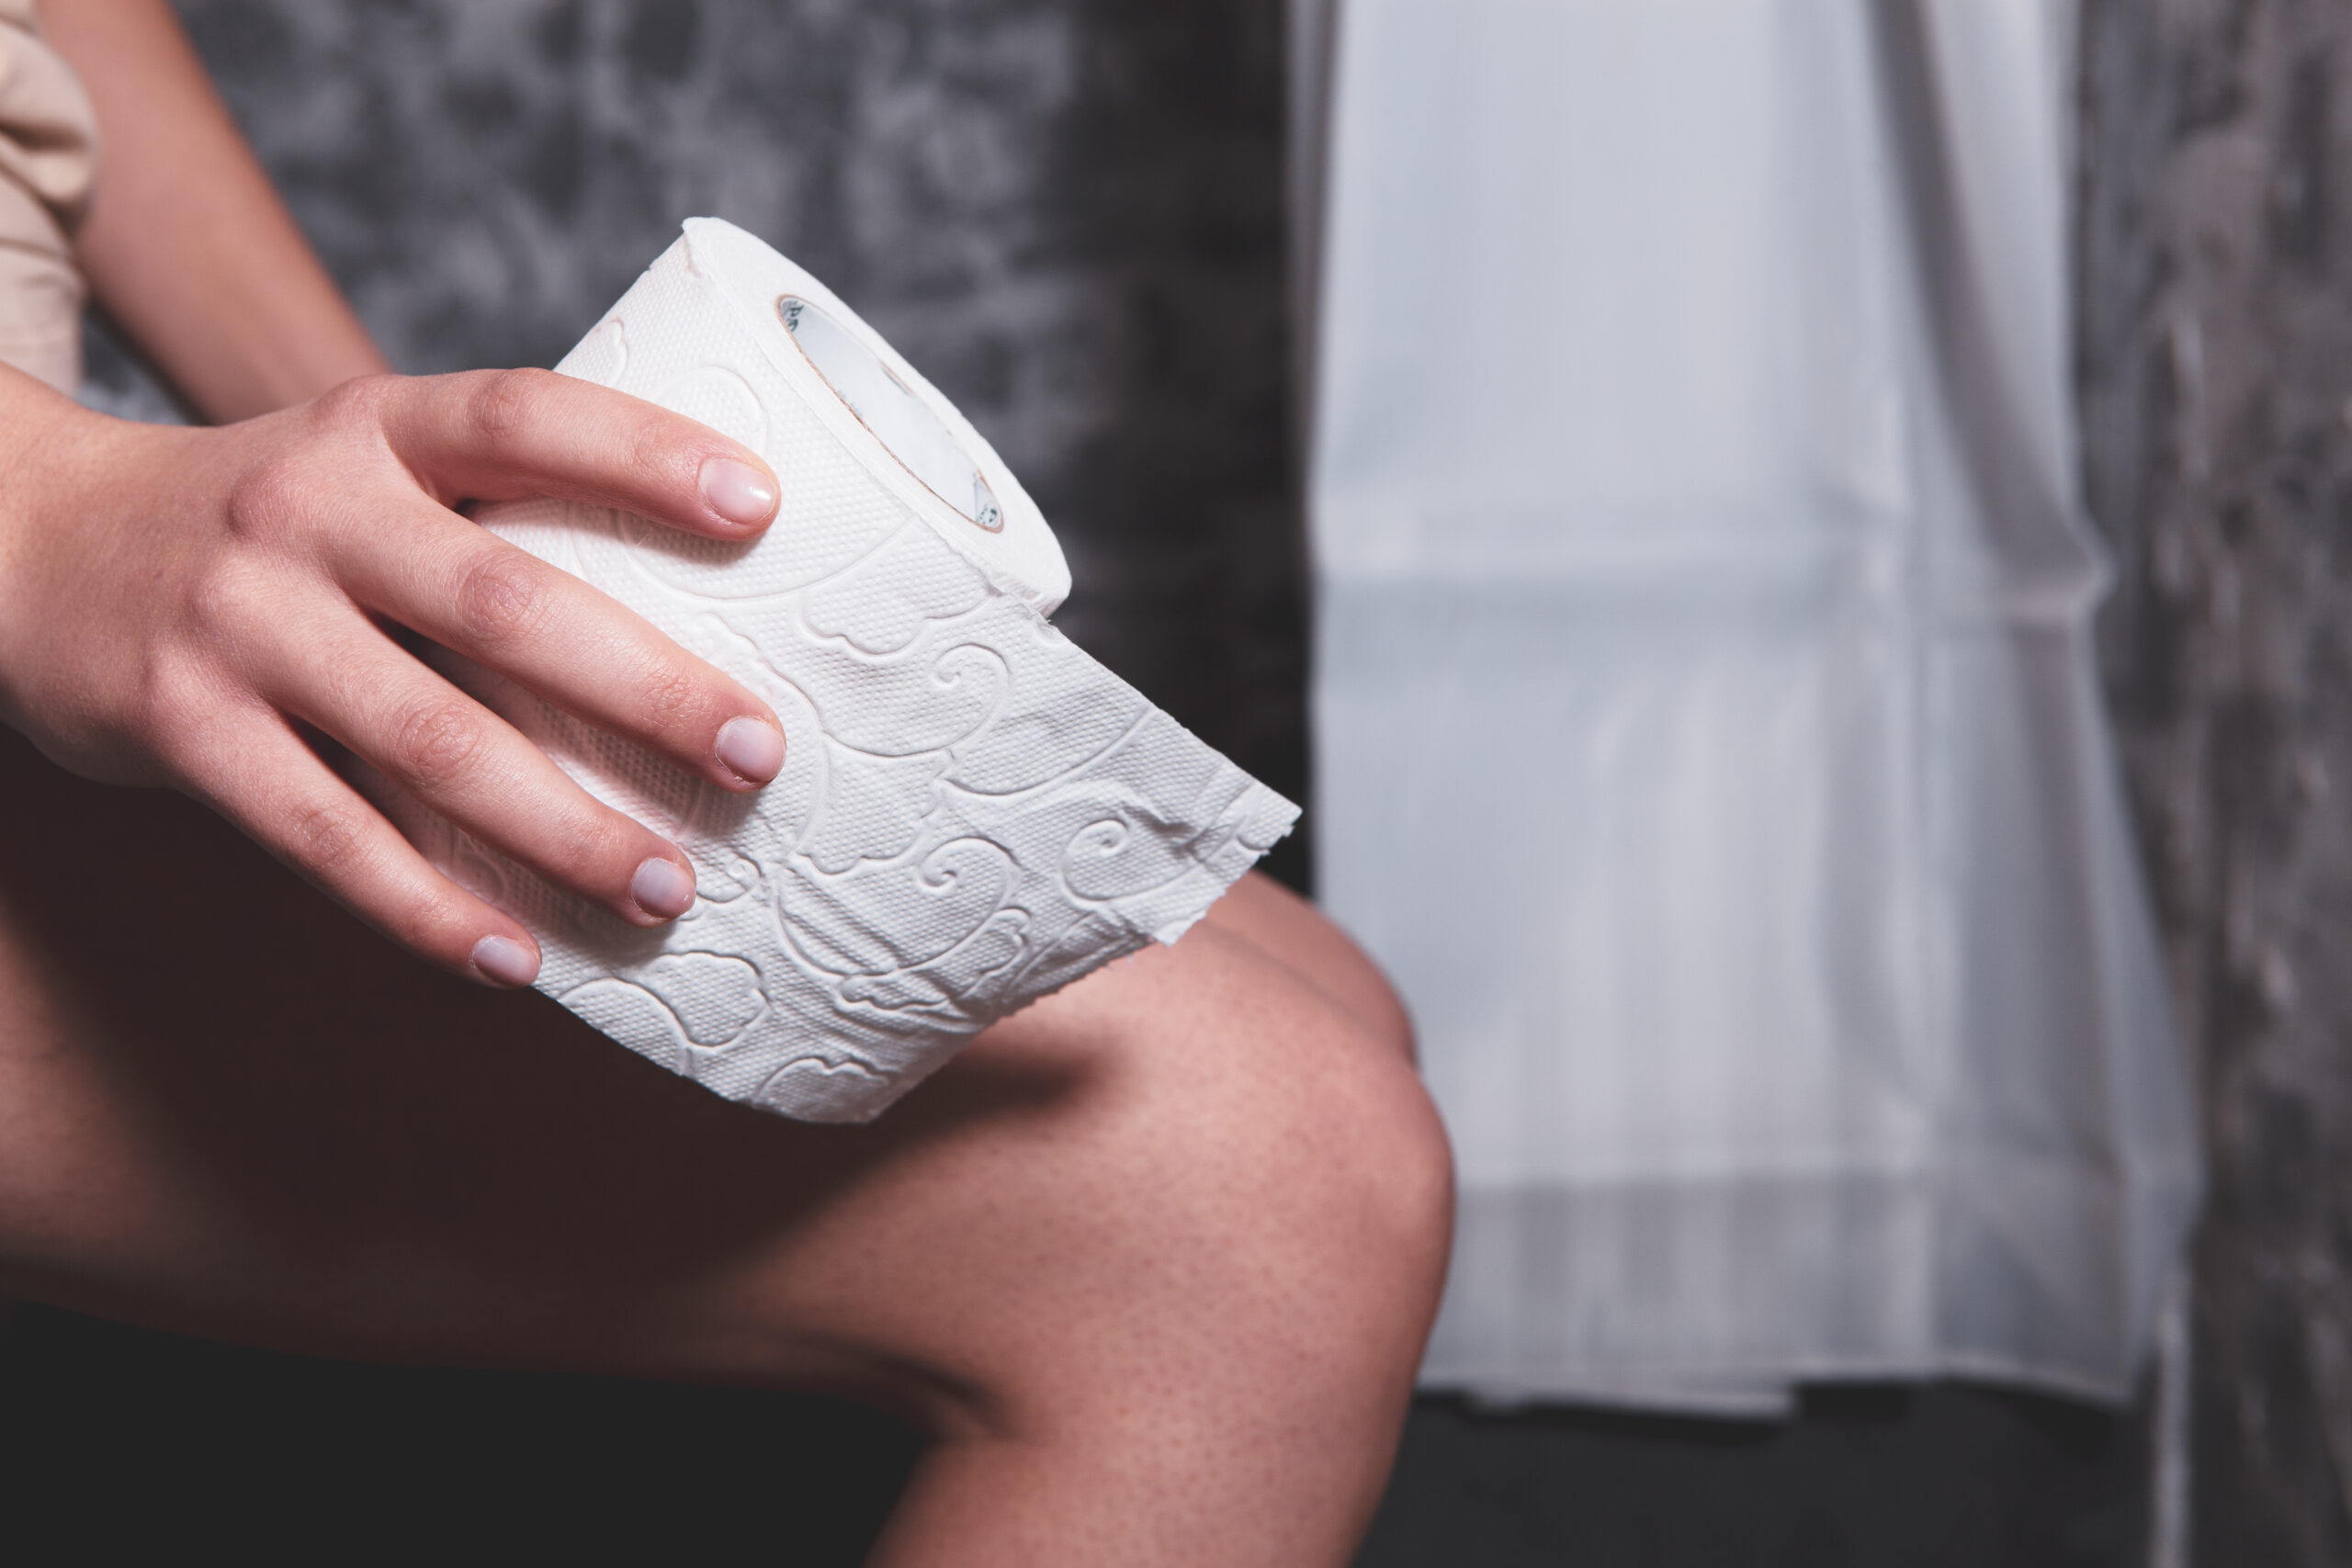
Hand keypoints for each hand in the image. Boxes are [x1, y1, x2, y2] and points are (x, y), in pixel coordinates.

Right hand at [0, 368, 790, 987]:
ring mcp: (239, 623)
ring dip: (563, 830)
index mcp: (371, 426)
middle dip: (646, 689)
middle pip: (504, 604)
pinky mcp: (185, 730)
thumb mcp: (358, 463)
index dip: (644, 454)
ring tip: (669, 887)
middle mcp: (306, 512)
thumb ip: (484, 515)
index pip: (524, 416)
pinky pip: (329, 839)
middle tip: (758, 755)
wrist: (29, 537)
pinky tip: (518, 958)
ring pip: (429, 744)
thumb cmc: (265, 522)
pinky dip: (430, 909)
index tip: (764, 507)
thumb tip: (698, 618)